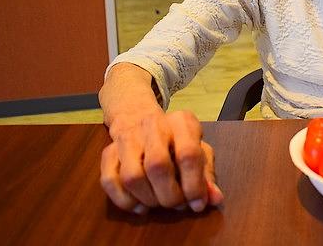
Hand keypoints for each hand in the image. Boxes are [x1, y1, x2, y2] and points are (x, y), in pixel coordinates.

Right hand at [100, 110, 223, 214]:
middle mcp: (153, 125)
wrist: (140, 118)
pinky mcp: (108, 151)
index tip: (197, 203)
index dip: (193, 185)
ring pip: (132, 177)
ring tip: (159, 204)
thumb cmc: (177, 140)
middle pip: (157, 166)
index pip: (188, 154)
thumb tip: (214, 199)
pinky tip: (140, 205)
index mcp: (182, 122)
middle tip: (177, 205)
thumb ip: (207, 176)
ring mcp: (128, 137)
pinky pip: (110, 181)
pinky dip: (125, 201)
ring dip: (148, 199)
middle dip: (169, 195)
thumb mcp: (199, 151)